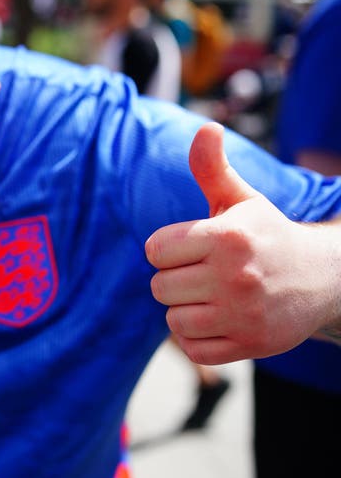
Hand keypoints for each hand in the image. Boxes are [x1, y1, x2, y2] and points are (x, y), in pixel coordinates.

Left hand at [145, 123, 340, 363]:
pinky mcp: (252, 345)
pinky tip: (218, 320)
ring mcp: (245, 314)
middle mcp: (236, 276)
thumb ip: (212, 168)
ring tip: (211, 297)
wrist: (323, 278)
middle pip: (160, 288)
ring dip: (185, 311)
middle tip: (202, 274)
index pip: (155, 251)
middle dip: (174, 280)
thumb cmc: (266, 234)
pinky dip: (198, 339)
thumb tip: (205, 127)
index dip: (166, 249)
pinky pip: (194, 350)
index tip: (190, 247)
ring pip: (174, 321)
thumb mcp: (240, 199)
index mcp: (227, 237)